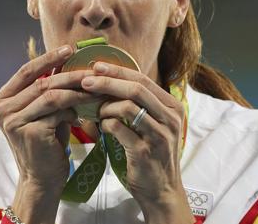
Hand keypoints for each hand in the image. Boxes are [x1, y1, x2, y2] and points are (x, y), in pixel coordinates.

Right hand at [0, 45, 100, 222]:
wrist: (42, 179)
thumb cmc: (47, 142)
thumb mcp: (44, 111)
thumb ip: (47, 89)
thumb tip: (68, 59)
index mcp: (2, 99)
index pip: (26, 70)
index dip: (48, 58)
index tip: (69, 48)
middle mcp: (2, 108)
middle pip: (41, 81)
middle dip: (70, 73)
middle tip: (93, 68)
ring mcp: (13, 120)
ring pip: (51, 94)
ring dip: (78, 89)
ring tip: (97, 87)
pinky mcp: (29, 131)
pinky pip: (58, 111)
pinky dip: (75, 108)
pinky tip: (87, 111)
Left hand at [81, 62, 194, 223]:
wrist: (162, 192)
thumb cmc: (152, 156)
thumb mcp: (153, 126)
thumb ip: (140, 105)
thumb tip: (109, 81)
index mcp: (172, 107)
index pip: (143, 79)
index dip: (118, 71)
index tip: (96, 66)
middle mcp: (170, 118)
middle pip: (136, 88)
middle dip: (107, 82)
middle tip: (85, 81)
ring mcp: (160, 135)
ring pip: (128, 106)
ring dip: (105, 106)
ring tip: (95, 111)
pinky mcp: (146, 152)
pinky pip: (119, 129)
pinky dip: (106, 124)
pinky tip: (101, 128)